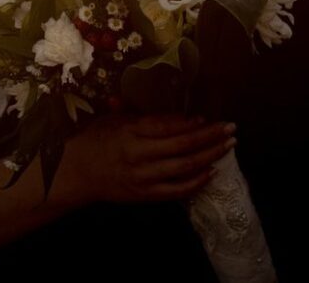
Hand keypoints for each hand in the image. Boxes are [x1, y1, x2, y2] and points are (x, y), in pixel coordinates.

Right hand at [54, 113, 234, 206]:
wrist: (77, 172)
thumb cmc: (95, 140)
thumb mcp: (114, 119)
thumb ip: (143, 116)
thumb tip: (178, 114)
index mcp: (131, 131)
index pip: (167, 125)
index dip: (190, 122)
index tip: (207, 117)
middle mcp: (140, 154)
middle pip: (183, 145)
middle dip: (210, 136)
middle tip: (231, 128)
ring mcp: (144, 177)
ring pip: (185, 166)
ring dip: (210, 156)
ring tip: (228, 146)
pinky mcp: (146, 194)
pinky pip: (177, 190)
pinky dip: (197, 181)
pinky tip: (212, 172)